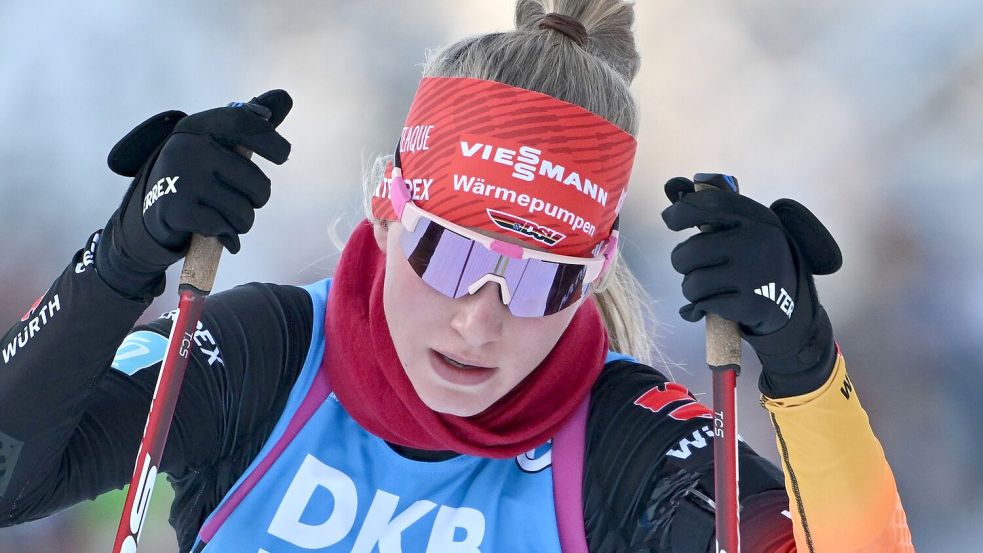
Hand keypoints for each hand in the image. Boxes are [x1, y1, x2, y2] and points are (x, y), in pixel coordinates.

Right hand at [96, 90, 292, 298]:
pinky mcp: (174, 208)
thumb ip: (251, 124)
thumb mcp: (217, 144)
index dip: (270, 140)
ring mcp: (180, 177)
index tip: (283, 156)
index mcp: (199, 126)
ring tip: (228, 217)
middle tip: (245, 201)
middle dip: (259, 200)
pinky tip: (214, 230)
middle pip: (256, 183)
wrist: (150, 210)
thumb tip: (285, 97)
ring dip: (242, 222)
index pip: (243, 123)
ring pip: (242, 211)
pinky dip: (225, 234)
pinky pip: (221, 226)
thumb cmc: (197, 174)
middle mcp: (188, 147)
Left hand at [661, 174, 842, 396]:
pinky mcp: (752, 305)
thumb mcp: (748, 227)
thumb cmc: (757, 258)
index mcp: (757, 219)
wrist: (791, 302)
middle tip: (689, 266)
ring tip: (702, 287)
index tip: (669, 219)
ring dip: (690, 288)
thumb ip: (715, 209)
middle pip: (692, 250)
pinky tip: (708, 306)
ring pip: (693, 283)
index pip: (712, 205)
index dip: (683, 211)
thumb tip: (671, 189)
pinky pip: (704, 305)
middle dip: (681, 261)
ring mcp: (756, 276)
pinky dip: (698, 308)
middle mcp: (758, 243)